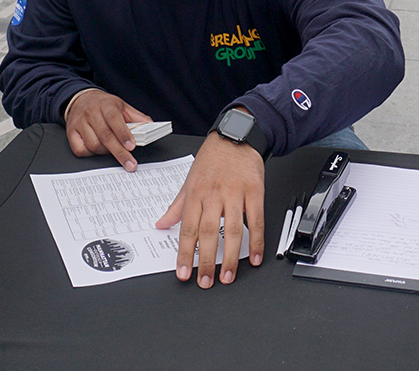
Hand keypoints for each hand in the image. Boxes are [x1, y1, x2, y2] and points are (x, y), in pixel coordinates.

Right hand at [64, 90, 151, 171]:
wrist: (81, 99)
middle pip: (105, 136)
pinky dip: (91, 153)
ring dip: (106, 152)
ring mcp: (80, 123)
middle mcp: (91, 113)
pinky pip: (80, 149)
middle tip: (129, 163)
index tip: (131, 146)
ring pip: (93, 145)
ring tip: (114, 151)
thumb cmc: (103, 104)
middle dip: (119, 152)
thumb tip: (150, 126)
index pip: (114, 120)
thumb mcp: (122, 106)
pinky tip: (98, 150)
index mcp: (106, 105)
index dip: (123, 134)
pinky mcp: (71, 133)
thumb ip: (137, 117)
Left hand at [155, 131, 263, 287]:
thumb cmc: (212, 160)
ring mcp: (235, 193)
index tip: (184, 273)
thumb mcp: (189, 181)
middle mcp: (213, 195)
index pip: (188, 229)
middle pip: (209, 232)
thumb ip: (177, 207)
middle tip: (206, 281)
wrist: (235, 137)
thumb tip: (161, 224)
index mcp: (195, 194)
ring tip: (228, 276)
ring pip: (232, 230)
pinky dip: (257, 241)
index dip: (185, 253)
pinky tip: (255, 257)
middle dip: (206, 261)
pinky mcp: (254, 192)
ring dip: (230, 256)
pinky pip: (256, 220)